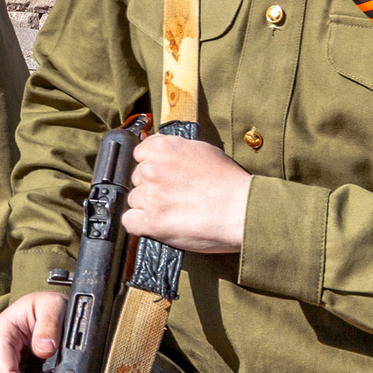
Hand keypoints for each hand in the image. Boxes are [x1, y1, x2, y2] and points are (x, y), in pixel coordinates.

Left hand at [124, 132, 251, 255]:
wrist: (242, 209)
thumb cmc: (230, 182)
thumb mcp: (202, 151)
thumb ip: (176, 151)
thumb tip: (162, 155)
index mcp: (163, 148)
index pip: (140, 154)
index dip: (152, 167)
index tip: (164, 176)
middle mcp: (152, 168)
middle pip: (138, 179)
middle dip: (152, 188)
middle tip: (175, 197)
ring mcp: (150, 195)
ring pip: (135, 200)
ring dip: (148, 207)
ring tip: (174, 212)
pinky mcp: (151, 221)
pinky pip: (129, 222)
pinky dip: (141, 225)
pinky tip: (159, 225)